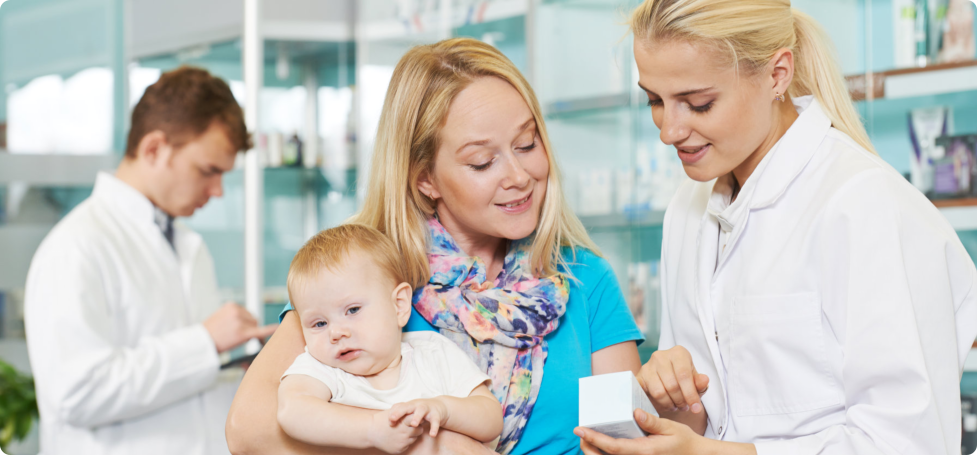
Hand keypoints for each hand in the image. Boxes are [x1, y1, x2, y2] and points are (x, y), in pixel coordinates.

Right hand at [203, 302, 278, 352]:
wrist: (200, 344)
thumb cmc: (210, 333)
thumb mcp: (221, 317)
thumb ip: (235, 316)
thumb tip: (252, 321)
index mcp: (231, 305)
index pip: (247, 313)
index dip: (245, 323)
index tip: (237, 329)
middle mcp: (237, 311)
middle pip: (253, 319)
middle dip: (247, 328)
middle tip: (233, 335)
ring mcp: (240, 321)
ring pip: (255, 327)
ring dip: (248, 334)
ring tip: (232, 338)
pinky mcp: (243, 332)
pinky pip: (260, 331)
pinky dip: (270, 330)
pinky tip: (278, 328)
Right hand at [370, 408, 424, 452]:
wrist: (369, 431)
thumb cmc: (382, 419)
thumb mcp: (393, 410)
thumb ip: (405, 410)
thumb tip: (416, 410)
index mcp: (404, 421)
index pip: (418, 420)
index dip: (417, 419)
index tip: (415, 418)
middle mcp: (405, 432)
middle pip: (419, 430)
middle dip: (416, 427)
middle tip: (408, 425)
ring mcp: (403, 442)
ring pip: (414, 438)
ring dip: (410, 435)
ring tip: (401, 431)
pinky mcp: (400, 449)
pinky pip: (408, 445)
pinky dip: (404, 442)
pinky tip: (397, 438)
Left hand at [388, 398, 448, 436]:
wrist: (439, 406)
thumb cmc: (420, 410)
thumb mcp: (410, 410)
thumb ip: (400, 415)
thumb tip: (390, 423)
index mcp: (410, 405)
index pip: (399, 407)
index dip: (393, 414)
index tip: (389, 422)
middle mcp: (417, 405)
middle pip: (407, 406)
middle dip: (400, 412)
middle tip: (393, 418)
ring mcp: (427, 408)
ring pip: (421, 411)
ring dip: (417, 417)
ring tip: (413, 424)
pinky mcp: (436, 414)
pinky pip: (435, 421)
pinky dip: (434, 428)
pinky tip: (432, 435)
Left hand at [575, 409, 707, 454]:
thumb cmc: (684, 441)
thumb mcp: (671, 427)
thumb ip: (652, 421)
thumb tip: (636, 412)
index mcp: (644, 451)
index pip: (613, 447)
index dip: (594, 439)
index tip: (580, 430)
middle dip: (588, 448)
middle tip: (581, 433)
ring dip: (595, 452)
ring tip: (587, 438)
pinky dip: (605, 454)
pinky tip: (601, 445)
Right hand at [636, 345, 708, 414]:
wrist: (665, 378)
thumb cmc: (682, 379)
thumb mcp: (695, 381)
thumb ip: (700, 383)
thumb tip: (704, 380)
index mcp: (678, 353)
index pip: (684, 375)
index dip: (691, 394)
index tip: (696, 409)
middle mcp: (661, 356)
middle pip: (672, 385)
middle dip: (680, 401)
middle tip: (684, 407)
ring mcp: (648, 365)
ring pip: (659, 392)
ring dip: (669, 403)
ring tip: (675, 405)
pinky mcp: (639, 376)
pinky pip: (647, 394)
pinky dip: (656, 402)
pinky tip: (664, 404)